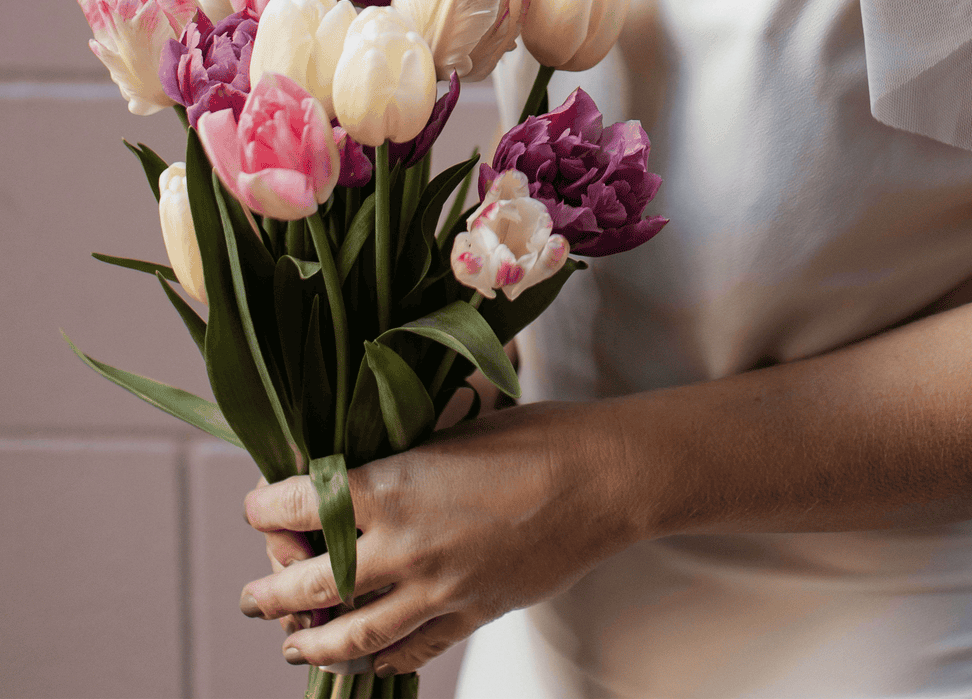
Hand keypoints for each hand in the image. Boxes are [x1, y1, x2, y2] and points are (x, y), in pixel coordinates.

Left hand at [239, 401, 635, 677]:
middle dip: (269, 594)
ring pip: (351, 637)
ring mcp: (434, 590)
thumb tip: (354, 477)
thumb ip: (397, 462)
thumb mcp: (449, 430)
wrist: (599, 479)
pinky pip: (408, 652)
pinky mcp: (468, 615)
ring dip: (312, 644)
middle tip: (251, 597)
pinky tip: (364, 661)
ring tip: (292, 644)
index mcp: (389, 485)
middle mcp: (401, 546)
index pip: (296, 506)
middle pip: (309, 585)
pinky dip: (377, 661)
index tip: (258, 507)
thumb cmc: (529, 436)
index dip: (266, 508)